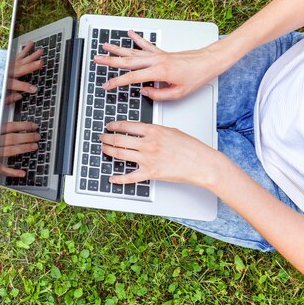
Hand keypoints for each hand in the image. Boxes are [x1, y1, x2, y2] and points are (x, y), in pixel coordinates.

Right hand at [0, 121, 39, 176]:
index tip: (35, 126)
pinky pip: (2, 169)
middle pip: (11, 138)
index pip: (11, 126)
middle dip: (26, 137)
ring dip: (23, 148)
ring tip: (34, 146)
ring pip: (9, 150)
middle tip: (37, 137)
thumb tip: (21, 117)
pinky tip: (22, 173)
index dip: (24, 126)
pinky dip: (12, 172)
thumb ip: (6, 123)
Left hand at [5, 41, 43, 103]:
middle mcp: (8, 72)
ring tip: (40, 51)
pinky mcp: (10, 61)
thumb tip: (19, 96)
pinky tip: (31, 43)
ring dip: (32, 55)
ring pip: (22, 60)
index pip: (17, 85)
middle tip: (41, 63)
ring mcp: (9, 65)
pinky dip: (25, 49)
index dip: (25, 87)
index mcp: (5, 82)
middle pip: (21, 69)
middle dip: (32, 66)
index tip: (34, 89)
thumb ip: (8, 98)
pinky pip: (19, 55)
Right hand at [93, 30, 222, 100]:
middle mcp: (156, 60)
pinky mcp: (162, 52)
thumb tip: (144, 91)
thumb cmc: (197, 76)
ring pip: (133, 51)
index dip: (117, 82)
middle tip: (97, 60)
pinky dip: (137, 38)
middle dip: (110, 60)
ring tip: (105, 45)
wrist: (209, 61)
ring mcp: (158, 55)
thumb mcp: (178, 93)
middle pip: (127, 60)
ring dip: (117, 48)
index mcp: (158, 71)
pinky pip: (146, 44)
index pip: (131, 78)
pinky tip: (130, 33)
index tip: (107, 85)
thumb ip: (158, 95)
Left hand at [100, 121, 219, 186]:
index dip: (114, 125)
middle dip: (107, 138)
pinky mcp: (150, 173)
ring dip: (108, 151)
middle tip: (102, 138)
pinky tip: (112, 177)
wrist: (201, 163)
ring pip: (120, 154)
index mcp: (153, 130)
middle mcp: (148, 144)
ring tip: (104, 149)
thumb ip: (154, 130)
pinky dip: (119, 178)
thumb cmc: (190, 148)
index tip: (109, 126)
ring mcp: (147, 159)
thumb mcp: (170, 131)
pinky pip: (130, 177)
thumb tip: (142, 131)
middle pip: (119, 139)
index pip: (126, 125)